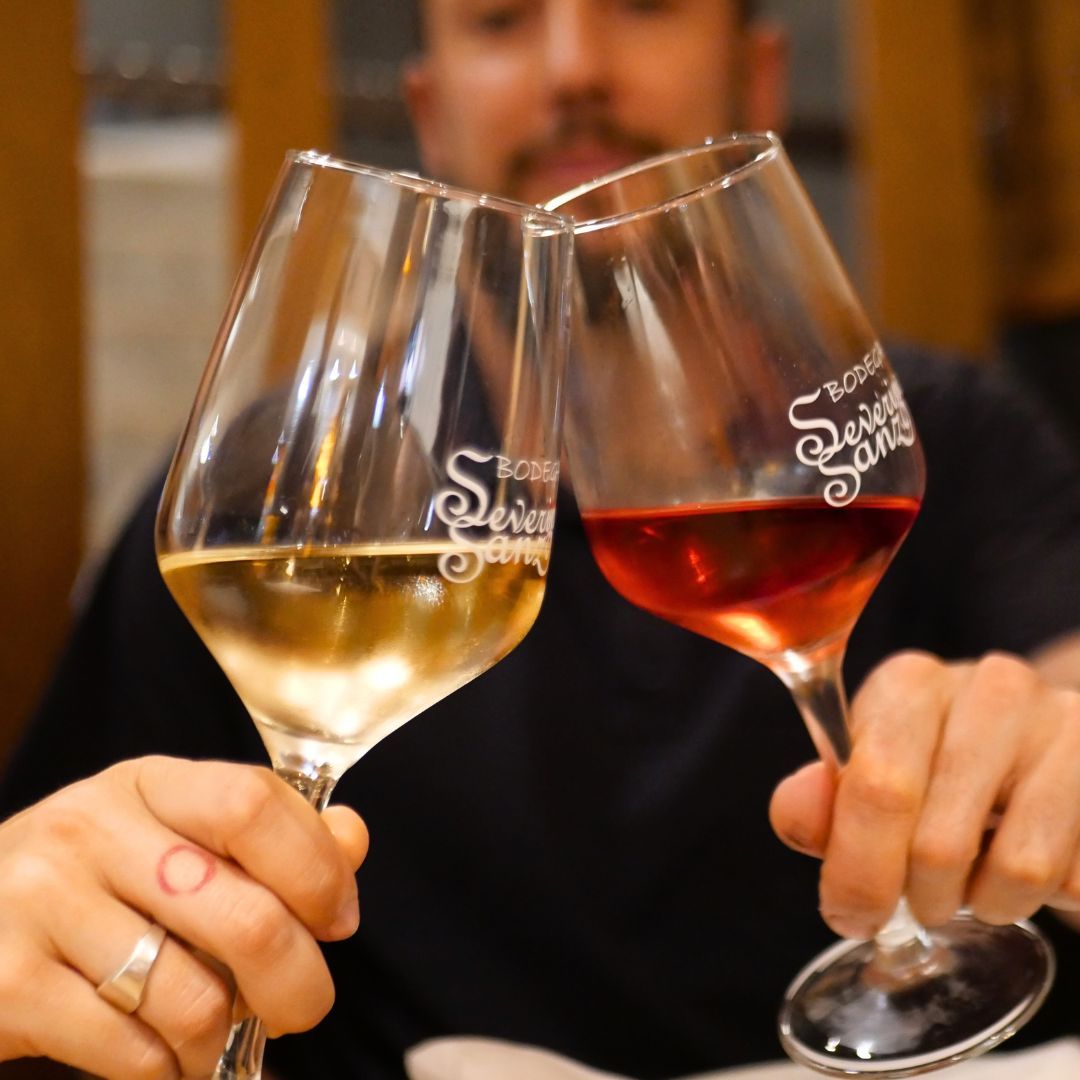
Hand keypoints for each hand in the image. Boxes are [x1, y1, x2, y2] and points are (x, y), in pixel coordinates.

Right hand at [0, 756, 367, 1078]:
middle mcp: (91, 829)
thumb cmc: (94, 883)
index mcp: (149, 784)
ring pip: (193, 996)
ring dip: (224, 1037)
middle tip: (303, 1007)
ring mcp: (42, 902)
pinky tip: (164, 1055)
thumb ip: (269, 836)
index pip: (254, 804)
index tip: (339, 917)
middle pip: (246, 914)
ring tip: (215, 1035)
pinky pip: (133, 1052)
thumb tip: (352, 838)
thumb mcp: (173, 837)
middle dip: (298, 981)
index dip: (317, 868)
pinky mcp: (9, 984)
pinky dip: (169, 1070)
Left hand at [769, 650, 1079, 939]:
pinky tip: (1026, 860)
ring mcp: (1061, 725)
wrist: (1036, 748)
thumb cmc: (932, 767)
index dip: (858, 869)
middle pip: (938, 841)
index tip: (851, 913)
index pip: (875, 788)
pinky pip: (1070, 879)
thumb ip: (819, 804)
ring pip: (1016, 869)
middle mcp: (988, 689)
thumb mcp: (865, 777)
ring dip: (984, 902)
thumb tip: (799, 814)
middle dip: (918, 897)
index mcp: (910, 684)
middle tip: (919, 902)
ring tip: (974, 881)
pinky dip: (1043, 899)